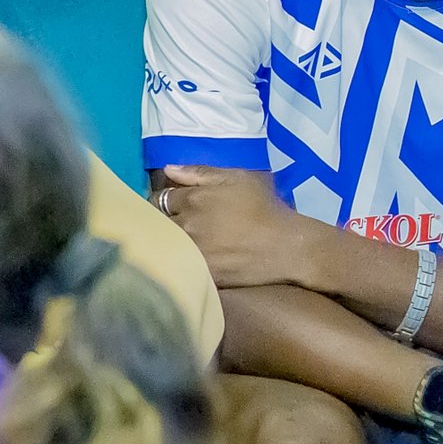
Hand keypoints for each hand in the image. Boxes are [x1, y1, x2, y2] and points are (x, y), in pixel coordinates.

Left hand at [157, 168, 320, 289]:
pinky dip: (173, 262)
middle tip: (166, 223)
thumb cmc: (264, 207)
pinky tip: (178, 260)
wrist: (286, 246)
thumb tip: (168, 169)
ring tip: (166, 241)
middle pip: (156, 222)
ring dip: (163, 241)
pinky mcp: (200, 273)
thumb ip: (199, 172)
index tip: (167, 205)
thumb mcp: (236, 178)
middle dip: (157, 220)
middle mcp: (186, 225)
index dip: (162, 201)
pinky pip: (176, 266)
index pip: (160, 198)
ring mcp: (192, 251)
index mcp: (192, 200)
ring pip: (163, 244)